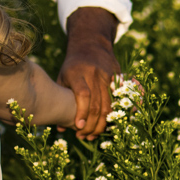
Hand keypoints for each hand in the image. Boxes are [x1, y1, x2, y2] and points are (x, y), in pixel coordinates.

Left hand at [57, 7, 118, 140]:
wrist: (90, 43)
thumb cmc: (72, 65)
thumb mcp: (62, 78)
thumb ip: (61, 101)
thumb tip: (60, 128)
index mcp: (77, 73)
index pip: (83, 95)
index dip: (82, 112)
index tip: (78, 128)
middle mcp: (93, 74)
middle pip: (97, 103)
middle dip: (92, 124)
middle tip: (85, 137)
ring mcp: (107, 74)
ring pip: (109, 104)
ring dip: (103, 123)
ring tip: (94, 135)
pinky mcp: (117, 76)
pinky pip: (119, 98)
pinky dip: (116, 112)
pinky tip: (111, 124)